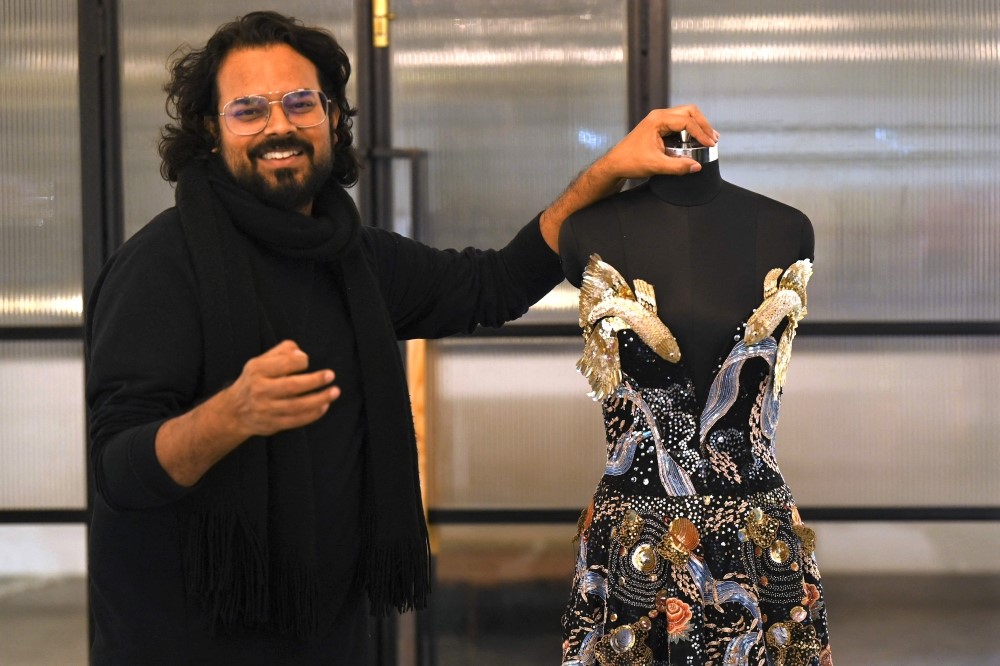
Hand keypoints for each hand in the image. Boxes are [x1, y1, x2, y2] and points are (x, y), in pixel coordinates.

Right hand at [224, 340, 339, 437]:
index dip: (299, 361)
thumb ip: (282, 351)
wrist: (234, 411)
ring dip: (319, 399)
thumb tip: (301, 353)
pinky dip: (312, 414)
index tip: (307, 361)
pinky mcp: (273, 424)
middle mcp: (260, 390)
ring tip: (334, 392)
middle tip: (330, 375)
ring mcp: (266, 409)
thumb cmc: (255, 380)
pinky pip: (296, 420)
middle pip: (291, 386)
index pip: (282, 364)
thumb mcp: (261, 361)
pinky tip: (324, 406)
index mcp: (257, 370)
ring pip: (296, 406)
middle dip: (314, 381)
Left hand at [599, 104, 717, 177]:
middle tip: (713, 138)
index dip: (701, 132)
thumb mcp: (656, 166)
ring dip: (698, 126)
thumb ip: (678, 166)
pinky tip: (695, 140)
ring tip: (708, 139)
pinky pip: (679, 123)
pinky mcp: (658, 127)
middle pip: (689, 112)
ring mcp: (658, 120)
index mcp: (658, 120)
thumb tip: (696, 166)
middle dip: (703, 124)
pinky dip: (690, 130)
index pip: (687, 121)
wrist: (615, 164)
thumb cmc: (629, 161)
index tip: (710, 144)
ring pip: (685, 115)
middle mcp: (659, 116)